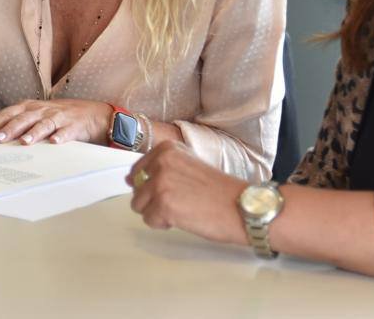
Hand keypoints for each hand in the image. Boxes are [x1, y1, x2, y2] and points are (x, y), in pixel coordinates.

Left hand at [0, 98, 113, 144]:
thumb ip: (13, 117)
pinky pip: (67, 132)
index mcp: (31, 107)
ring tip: (24, 142)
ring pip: (44, 124)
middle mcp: (43, 110)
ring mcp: (59, 117)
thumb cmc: (59, 115)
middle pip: (24, 118)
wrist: (93, 113)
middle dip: (9, 128)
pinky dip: (61, 137)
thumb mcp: (34, 113)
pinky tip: (54, 143)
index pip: (10, 113)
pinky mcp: (74, 126)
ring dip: (33, 133)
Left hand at [126, 140, 248, 244]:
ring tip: (184, 208)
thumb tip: (130, 180)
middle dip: (154, 200)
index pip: (137, 170)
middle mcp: (161, 162)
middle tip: (182, 201)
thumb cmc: (220, 192)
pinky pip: (149, 220)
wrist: (243, 207)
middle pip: (137, 189)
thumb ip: (159, 168)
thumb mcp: (188, 166)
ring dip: (158, 212)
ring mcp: (160, 183)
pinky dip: (164, 224)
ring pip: (139, 206)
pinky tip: (185, 218)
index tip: (173, 189)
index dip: (153, 186)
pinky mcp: (163, 205)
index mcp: (166, 149)